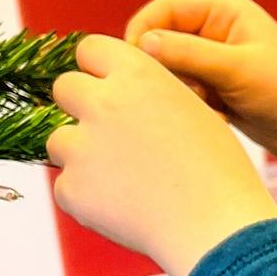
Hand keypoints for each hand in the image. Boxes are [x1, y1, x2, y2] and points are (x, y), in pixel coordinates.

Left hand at [49, 36, 276, 275]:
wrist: (218, 227)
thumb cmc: (218, 171)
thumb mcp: (194, 110)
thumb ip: (149, 93)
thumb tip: (118, 92)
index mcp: (138, 75)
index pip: (90, 49)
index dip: (98, 70)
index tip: (109, 89)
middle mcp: (103, 102)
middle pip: (64, 88)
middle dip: (82, 107)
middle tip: (111, 136)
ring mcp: (82, 147)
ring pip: (58, 140)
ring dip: (81, 155)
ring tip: (125, 179)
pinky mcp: (72, 189)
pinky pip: (65, 187)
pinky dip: (87, 197)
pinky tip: (124, 207)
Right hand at [123, 0, 276, 162]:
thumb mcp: (235, 69)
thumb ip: (187, 54)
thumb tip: (141, 43)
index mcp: (225, 11)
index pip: (165, 10)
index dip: (143, 32)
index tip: (133, 62)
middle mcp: (217, 31)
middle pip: (163, 41)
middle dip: (164, 68)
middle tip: (177, 92)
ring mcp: (216, 61)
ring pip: (173, 71)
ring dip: (181, 90)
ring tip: (209, 105)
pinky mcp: (218, 89)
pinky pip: (187, 93)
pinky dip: (193, 106)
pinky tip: (218, 117)